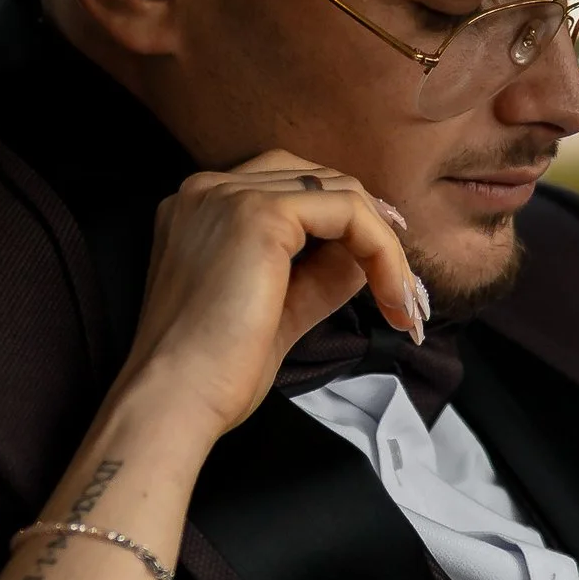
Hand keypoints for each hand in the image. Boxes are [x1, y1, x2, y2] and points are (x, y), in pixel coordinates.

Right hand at [114, 153, 426, 446]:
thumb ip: (317, 274)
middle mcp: (209, 189)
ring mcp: (230, 195)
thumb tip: (366, 257)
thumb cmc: (214, 372)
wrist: (176, 400)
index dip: (343, 226)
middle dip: (369, 229)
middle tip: (402, 288)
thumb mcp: (278, 311)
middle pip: (316, 180)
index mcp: (202, 210)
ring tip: (402, 303)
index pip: (289, 190)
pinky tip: (392, 295)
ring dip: (384, 246)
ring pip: (339, 193)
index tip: (381, 275)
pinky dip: (382, 250)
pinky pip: (348, 211)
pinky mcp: (260, 214)